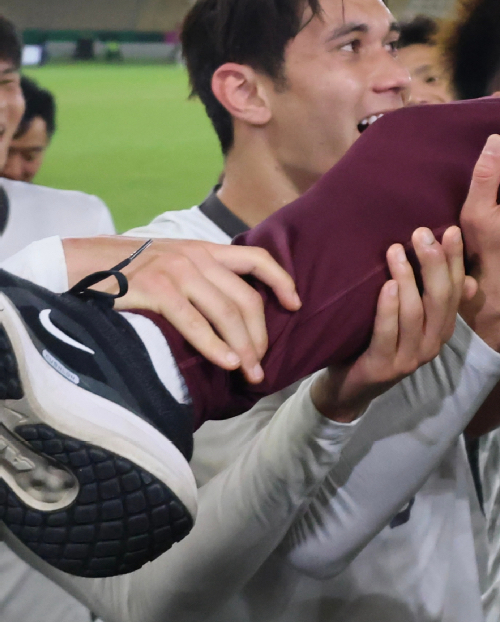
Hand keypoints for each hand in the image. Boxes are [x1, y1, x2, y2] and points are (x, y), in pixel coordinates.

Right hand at [64, 236, 301, 383]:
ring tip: (251, 371)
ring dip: (243, 346)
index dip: (281, 281)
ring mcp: (178, 273)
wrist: (81, 263)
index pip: (257, 259)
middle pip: (246, 298)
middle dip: (260, 334)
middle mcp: (197, 258)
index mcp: (204, 250)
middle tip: (264, 364)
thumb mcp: (171, 262)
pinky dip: (215, 345)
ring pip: (226, 313)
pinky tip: (227, 362)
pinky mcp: (158, 290)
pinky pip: (195, 322)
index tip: (296, 305)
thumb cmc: (127, 270)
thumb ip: (200, 276)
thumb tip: (228, 312)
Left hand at [310, 226, 473, 422]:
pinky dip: (389, 307)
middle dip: (434, 263)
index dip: (455, 260)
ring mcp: (411, 358)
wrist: (348, 389)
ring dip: (407, 278)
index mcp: (442, 328)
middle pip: (441, 298)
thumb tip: (470, 280)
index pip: (456, 289)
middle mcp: (433, 343)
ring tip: (395, 250)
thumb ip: (432, 300)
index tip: (450, 230)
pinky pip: (389, 332)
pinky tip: (386, 285)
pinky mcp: (385, 366)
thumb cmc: (377, 343)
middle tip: (421, 233)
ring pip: (416, 312)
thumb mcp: (409, 320)